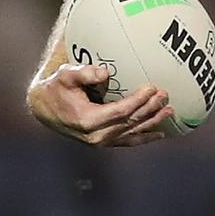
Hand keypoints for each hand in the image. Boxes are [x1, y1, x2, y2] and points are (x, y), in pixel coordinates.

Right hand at [27, 64, 173, 146]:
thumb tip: (105, 73)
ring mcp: (100, 142)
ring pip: (132, 134)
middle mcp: (95, 135)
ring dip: (152, 123)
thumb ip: (84, 73)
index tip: (152, 87)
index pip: (121, 111)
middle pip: (130, 123)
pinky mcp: (103, 142)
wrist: (45, 109)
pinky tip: (160, 133)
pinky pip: (127, 141)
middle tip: (165, 96)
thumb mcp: (66, 75)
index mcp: (87, 120)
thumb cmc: (57, 88)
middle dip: (150, 109)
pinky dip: (144, 138)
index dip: (138, 101)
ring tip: (169, 111)